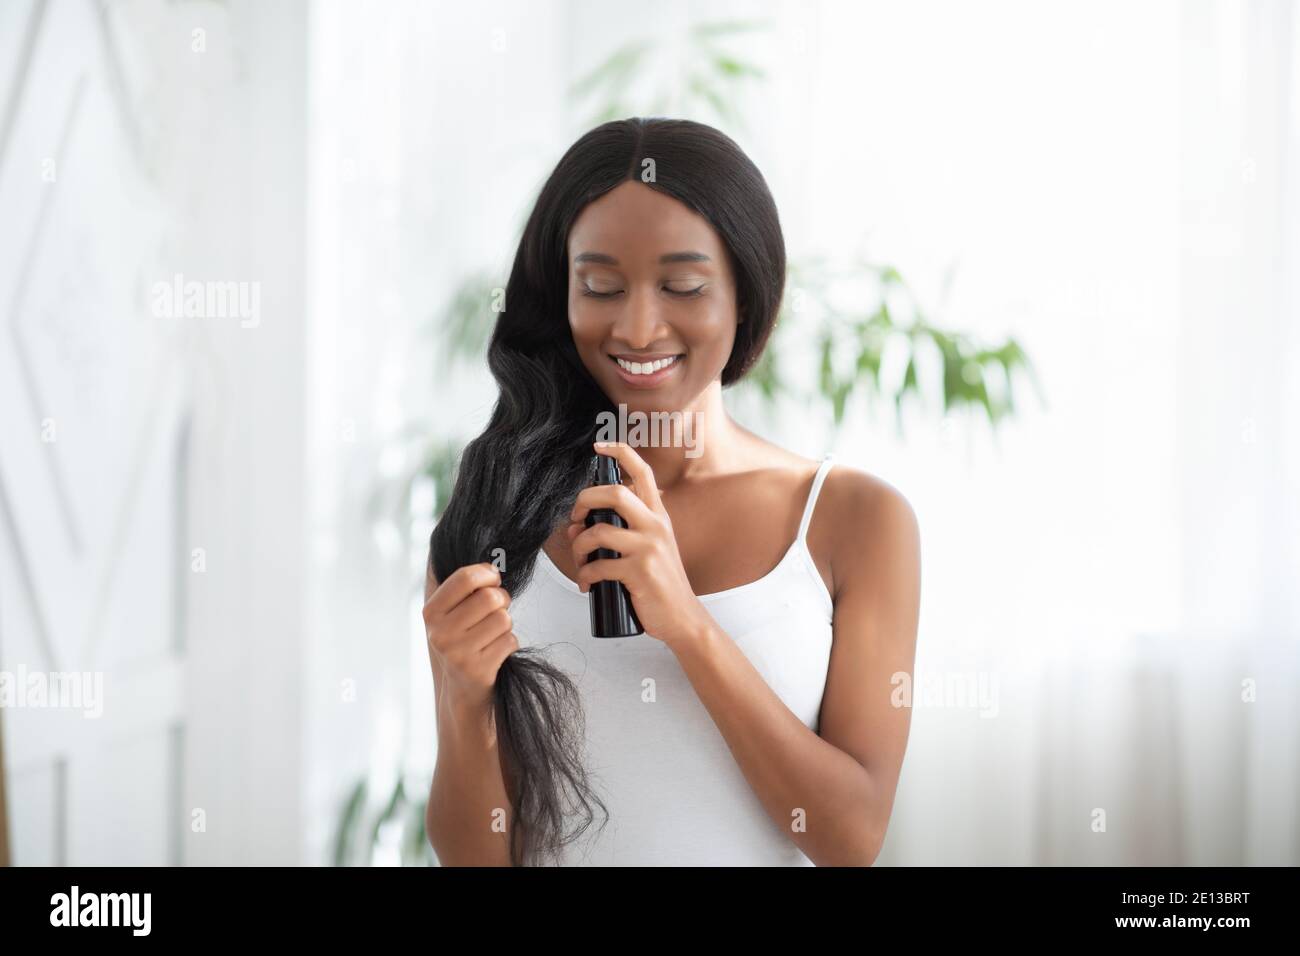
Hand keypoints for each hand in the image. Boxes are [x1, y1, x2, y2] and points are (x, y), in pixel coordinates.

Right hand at [423, 563, 516, 714]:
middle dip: (502, 600)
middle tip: (497, 609)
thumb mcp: (451, 614)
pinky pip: (510, 640)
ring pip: (503, 618)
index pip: (465, 578)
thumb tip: (493, 565)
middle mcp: (440, 633)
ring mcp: (458, 653)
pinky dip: (509, 643)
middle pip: (490, 597)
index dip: (487, 574)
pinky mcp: (478, 670)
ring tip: (493, 634)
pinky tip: (496, 652)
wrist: (462, 690)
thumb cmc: (463, 641)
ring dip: (506, 625)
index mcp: (431, 613)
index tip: (493, 579)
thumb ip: (464, 589)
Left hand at [567, 441, 714, 648]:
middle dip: (585, 500)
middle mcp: (656, 526)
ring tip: (579, 561)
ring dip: (579, 546)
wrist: (683, 618)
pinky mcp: (640, 571)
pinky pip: (599, 565)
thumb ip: (619, 533)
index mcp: (658, 516)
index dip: (620, 453)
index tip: (600, 446)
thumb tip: (577, 529)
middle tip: (576, 518)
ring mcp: (649, 547)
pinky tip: (588, 584)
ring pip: (599, 531)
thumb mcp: (650, 549)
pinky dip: (585, 575)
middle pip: (615, 492)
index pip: (642, 472)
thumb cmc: (661, 584)